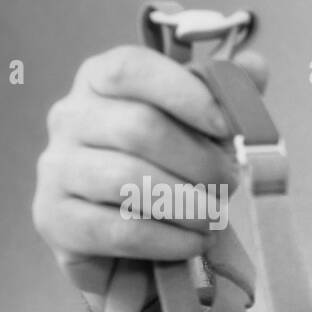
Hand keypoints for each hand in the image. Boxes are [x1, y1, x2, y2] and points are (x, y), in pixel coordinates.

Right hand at [32, 43, 267, 307]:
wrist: (136, 246)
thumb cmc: (173, 174)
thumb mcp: (206, 133)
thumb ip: (228, 96)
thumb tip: (255, 64)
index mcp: (101, 82)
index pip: (131, 67)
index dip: (186, 94)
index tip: (228, 127)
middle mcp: (70, 117)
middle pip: (139, 127)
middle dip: (200, 161)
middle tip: (230, 184)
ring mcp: (56, 168)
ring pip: (128, 180)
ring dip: (188, 204)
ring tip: (212, 217)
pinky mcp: (57, 220)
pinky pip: (121, 231)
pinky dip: (170, 240)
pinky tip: (194, 243)